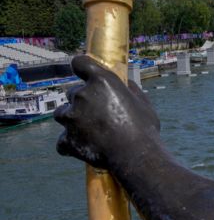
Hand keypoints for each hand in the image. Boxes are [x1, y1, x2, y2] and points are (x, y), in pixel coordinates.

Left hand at [55, 55, 160, 169]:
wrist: (137, 156)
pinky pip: (62, 140)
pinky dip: (70, 143)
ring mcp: (72, 117)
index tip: (84, 72)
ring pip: (62, 113)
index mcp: (102, 81)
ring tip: (88, 129)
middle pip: (72, 92)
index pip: (80, 63)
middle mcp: (82, 95)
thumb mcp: (143, 102)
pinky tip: (81, 145)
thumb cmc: (144, 128)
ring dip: (72, 118)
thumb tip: (124, 83)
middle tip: (98, 112)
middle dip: (82, 100)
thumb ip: (129, 89)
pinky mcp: (67, 139)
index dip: (82, 67)